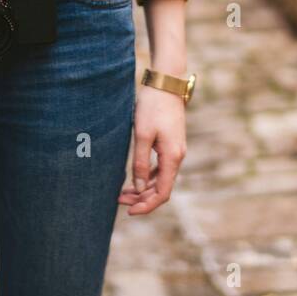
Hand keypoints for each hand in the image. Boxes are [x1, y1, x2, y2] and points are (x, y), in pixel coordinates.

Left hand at [119, 83, 186, 214]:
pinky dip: (148, 176)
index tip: (130, 211)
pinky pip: (161, 168)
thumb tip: (140, 189)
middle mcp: (177, 156)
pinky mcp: (170, 143)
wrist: (165, 83)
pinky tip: (135, 178)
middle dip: (142, 199)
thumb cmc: (152, 107)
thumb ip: (140, 163)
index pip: (163, 192)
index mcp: (172, 157)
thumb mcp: (142, 135)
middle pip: (162, 188)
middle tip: (119, 202)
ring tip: (122, 193)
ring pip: (161, 179)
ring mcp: (175, 150)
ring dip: (144, 189)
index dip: (147, 205)